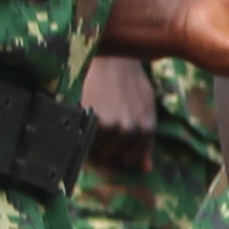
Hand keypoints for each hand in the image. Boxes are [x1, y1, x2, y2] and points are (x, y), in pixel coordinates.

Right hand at [78, 52, 161, 175]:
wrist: (113, 60)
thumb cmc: (131, 83)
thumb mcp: (147, 110)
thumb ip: (146, 140)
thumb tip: (145, 169)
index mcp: (147, 130)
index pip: (130, 160)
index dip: (119, 153)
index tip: (112, 143)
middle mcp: (131, 131)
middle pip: (111, 157)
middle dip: (104, 146)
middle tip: (99, 127)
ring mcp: (111, 126)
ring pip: (94, 148)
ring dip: (90, 138)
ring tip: (92, 117)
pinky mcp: (92, 118)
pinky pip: (83, 136)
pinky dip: (81, 128)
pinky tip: (85, 112)